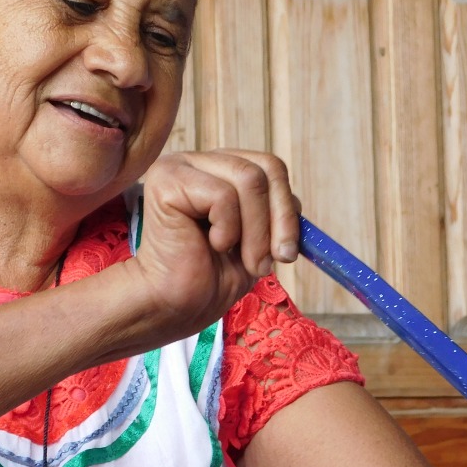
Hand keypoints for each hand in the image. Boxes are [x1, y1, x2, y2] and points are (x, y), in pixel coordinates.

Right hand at [128, 150, 300, 330]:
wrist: (172, 305)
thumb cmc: (208, 278)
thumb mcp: (257, 242)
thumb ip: (276, 215)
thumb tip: (299, 206)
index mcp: (220, 170)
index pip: (270, 167)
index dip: (287, 209)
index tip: (287, 253)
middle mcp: (200, 161)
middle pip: (265, 168)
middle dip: (279, 219)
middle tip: (271, 261)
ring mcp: (181, 165)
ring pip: (249, 179)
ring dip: (256, 231)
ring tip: (244, 261)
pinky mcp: (167, 179)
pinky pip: (222, 195)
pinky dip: (227, 229)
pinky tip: (210, 245)